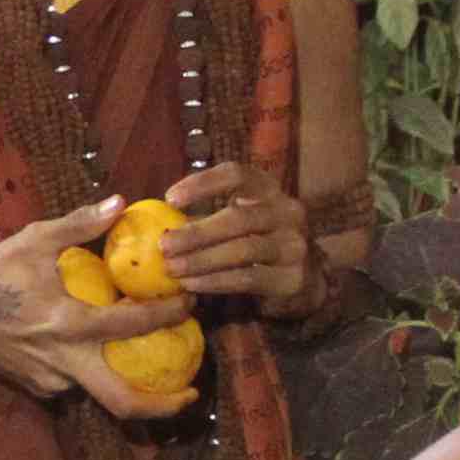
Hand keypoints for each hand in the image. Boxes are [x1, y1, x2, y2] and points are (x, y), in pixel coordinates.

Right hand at [0, 195, 191, 417]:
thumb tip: (122, 202)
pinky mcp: (40, 389)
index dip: (171, 313)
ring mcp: (52, 382)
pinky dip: (91, 369)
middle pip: (123, 402)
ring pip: (99, 390)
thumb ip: (81, 224)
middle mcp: (65, 363)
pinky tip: (94, 350)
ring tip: (144, 358)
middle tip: (191, 393)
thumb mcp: (36, 240)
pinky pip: (76, 383)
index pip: (134, 323)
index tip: (192, 301)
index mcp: (70, 324)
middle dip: (162, 405)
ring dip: (123, 377)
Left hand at [157, 160, 313, 310]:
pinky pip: (248, 278)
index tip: (170, 199)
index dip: (202, 183)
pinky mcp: (291, 278)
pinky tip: (192, 285)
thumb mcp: (238, 218)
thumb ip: (205, 216)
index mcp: (268, 189)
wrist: (302, 275)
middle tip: (163, 246)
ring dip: (201, 260)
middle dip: (196, 233)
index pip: (236, 174)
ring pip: (243, 250)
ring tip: (172, 269)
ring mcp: (293, 245)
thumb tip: (157, 224)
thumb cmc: (255, 239)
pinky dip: (215, 281)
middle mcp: (287, 212)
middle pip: (238, 218)